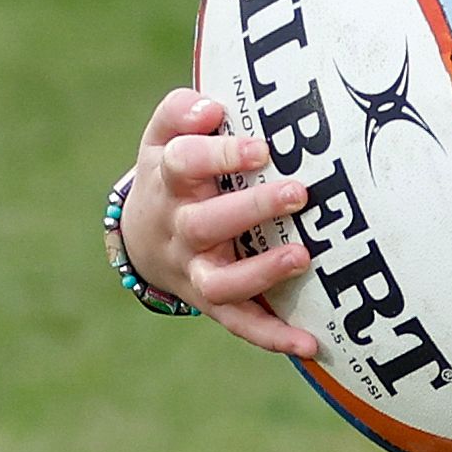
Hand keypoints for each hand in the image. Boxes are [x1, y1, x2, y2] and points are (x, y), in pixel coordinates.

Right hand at [118, 90, 320, 357]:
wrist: (141, 236)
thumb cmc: (172, 172)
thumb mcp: (164, 137)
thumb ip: (181, 111)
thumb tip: (211, 108)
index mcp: (168, 181)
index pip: (184, 164)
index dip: (220, 155)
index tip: (261, 148)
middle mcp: (179, 228)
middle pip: (206, 223)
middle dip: (252, 209)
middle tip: (298, 193)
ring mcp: (195, 269)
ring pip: (220, 282)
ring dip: (260, 273)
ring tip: (302, 257)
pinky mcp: (213, 301)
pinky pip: (241, 323)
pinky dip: (272, 337)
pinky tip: (309, 343)